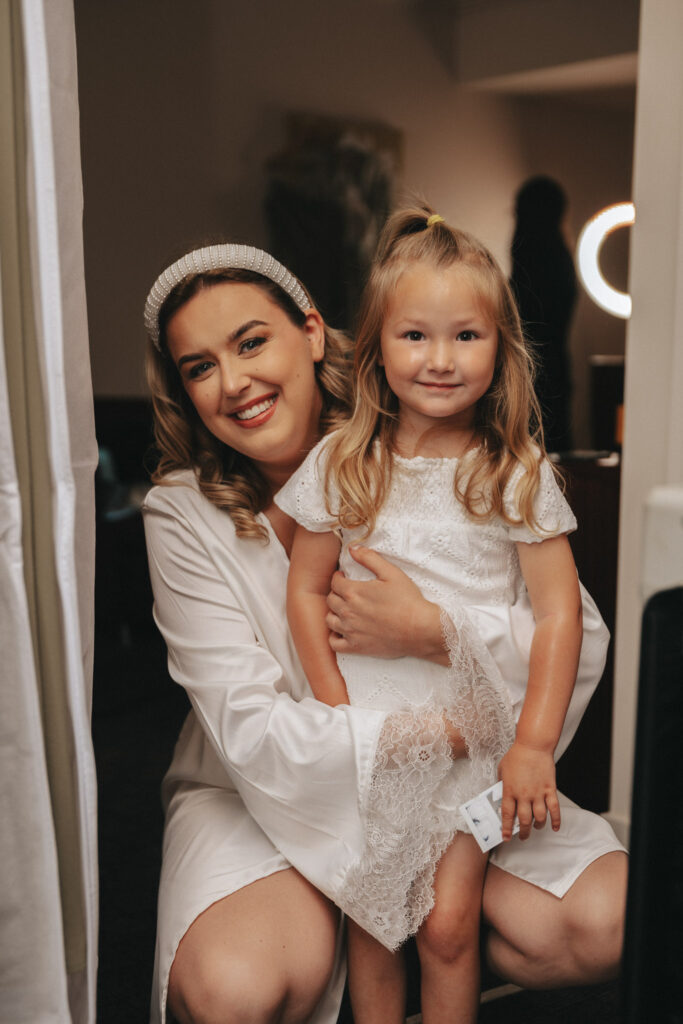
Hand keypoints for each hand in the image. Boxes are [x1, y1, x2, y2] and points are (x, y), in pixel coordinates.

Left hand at [326, 546, 443, 659]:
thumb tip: (352, 549)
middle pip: (330, 600)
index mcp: (353, 592)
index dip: (338, 577)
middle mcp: (348, 612)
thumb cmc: (407, 600)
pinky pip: (334, 643)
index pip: (334, 582)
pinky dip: (335, 636)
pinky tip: (344, 631)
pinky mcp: (356, 647)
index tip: (344, 577)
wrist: (420, 629)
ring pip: (329, 620)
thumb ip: (369, 558)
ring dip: (334, 613)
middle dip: (336, 593)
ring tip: (345, 610)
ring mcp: (350, 631)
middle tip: (347, 592)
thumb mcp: (391, 573)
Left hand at [498, 741, 559, 840]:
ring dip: (538, 826)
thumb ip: (501, 784)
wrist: (533, 746)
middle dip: (523, 832)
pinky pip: (554, 809)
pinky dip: (556, 820)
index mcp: (510, 790)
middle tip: (523, 836)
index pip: (507, 814)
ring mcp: (538, 793)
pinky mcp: (550, 789)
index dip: (506, 828)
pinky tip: (555, 827)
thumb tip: (501, 797)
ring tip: (536, 827)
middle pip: (524, 820)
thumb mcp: (502, 769)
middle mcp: (524, 794)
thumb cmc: (516, 756)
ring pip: (540, 817)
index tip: (506, 837)